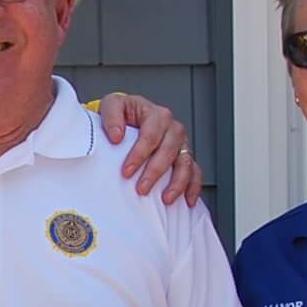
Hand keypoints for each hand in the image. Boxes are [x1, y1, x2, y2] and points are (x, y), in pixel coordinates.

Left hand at [97, 91, 206, 205]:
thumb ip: (112, 116)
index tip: (127, 171)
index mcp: (156, 114)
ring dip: (177, 182)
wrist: (129, 119)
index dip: (139, 154)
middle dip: (155, 171)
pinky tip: (187, 200)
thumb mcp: (112, 106)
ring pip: (185, 163)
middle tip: (141, 188)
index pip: (151, 135)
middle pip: (169, 150)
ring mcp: (180, 144)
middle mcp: (172, 128)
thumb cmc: (123, 114)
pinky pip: (195, 172)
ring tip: (166, 198)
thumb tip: (116, 135)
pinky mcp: (184, 157)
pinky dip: (193, 187)